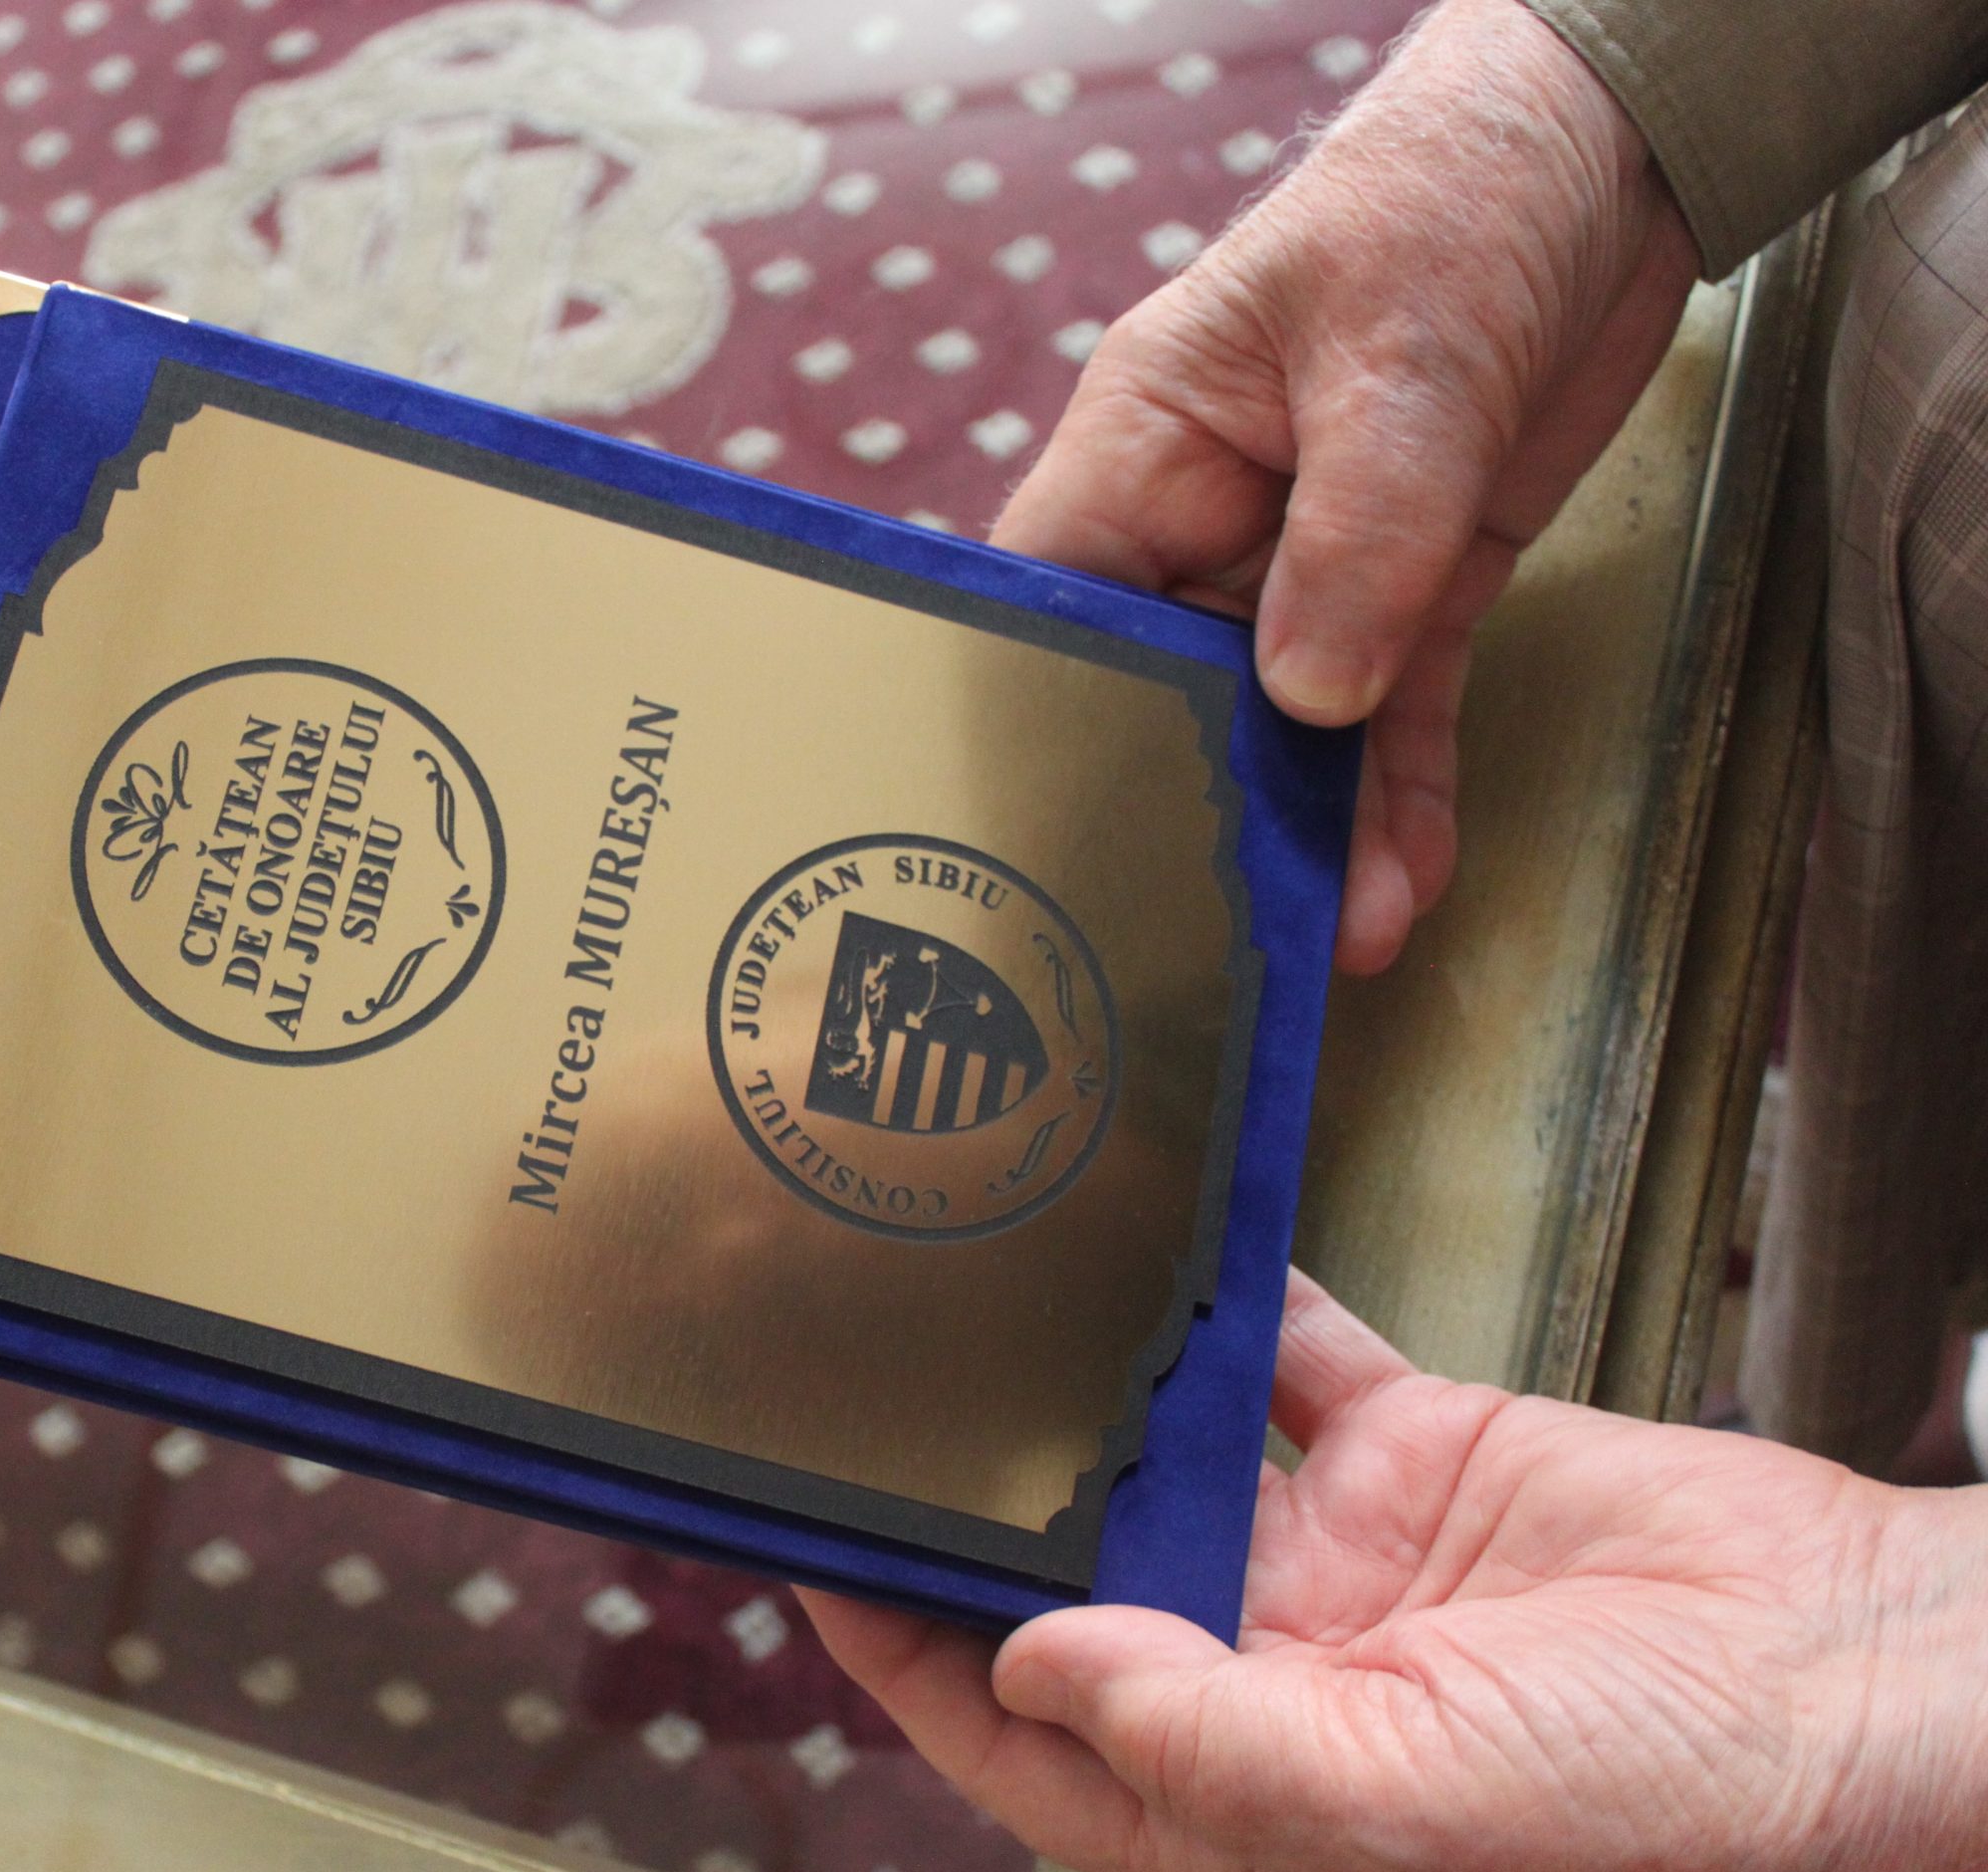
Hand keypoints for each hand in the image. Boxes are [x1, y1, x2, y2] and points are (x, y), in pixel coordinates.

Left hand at [803, 1274, 1987, 1871]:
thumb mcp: (1400, 1810)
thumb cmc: (1664, 1815)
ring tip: (969, 1304)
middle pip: (1073, 1581)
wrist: (1860, 1692)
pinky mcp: (1420, 1451)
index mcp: (1243, 1797)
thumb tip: (1021, 1664)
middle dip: (977, 1509)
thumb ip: (1196, 1737)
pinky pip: (1292, 1361)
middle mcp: (1271, 1674)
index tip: (808, 1560)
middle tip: (863, 1401)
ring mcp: (1343, 1557)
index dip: (904, 1658)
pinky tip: (1149, 1240)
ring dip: (1083, 1395)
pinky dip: (1228, 1304)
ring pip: (1168, 1460)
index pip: (1020, 1735)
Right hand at [993, 0, 1701, 972]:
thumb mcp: (1403, 358)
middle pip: (1164, 693)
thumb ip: (1355, 534)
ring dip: (1317, 830)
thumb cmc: (1454, 195)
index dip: (1043, 717)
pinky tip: (1406, 877)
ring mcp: (1311, 561)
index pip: (1050, 602)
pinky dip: (1402, 794)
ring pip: (1289, 728)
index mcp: (1146, 447)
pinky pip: (1393, 714)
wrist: (1608, 152)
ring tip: (1342, 939)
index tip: (1061, 836)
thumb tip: (1305, 702)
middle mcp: (1208, 519)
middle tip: (1213, 932)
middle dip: (1194, 814)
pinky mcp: (1412, 585)